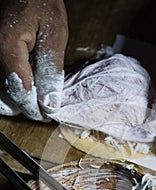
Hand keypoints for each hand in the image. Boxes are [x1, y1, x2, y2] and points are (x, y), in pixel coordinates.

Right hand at [0, 0, 67, 120]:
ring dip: (18, 101)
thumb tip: (50, 102)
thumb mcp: (54, 34)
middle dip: (27, 107)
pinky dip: (11, 90)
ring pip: (0, 92)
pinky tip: (24, 91)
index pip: (21, 92)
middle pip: (7, 95)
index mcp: (7, 49)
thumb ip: (51, 69)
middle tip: (45, 110)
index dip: (35, 108)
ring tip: (36, 102)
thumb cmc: (41, 3)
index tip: (48, 116)